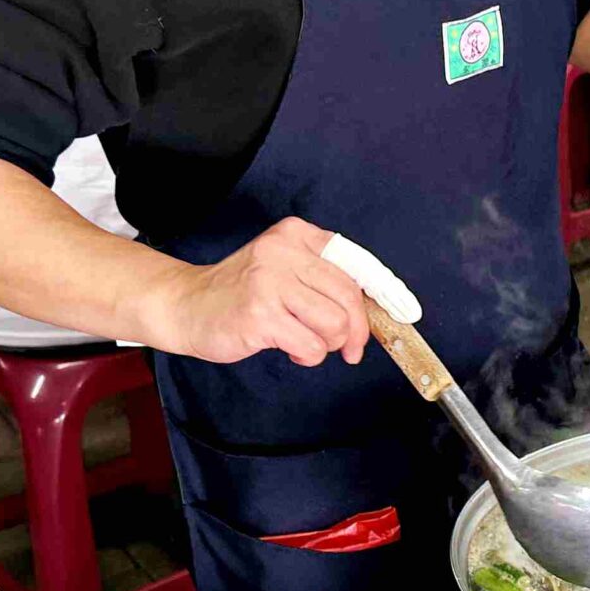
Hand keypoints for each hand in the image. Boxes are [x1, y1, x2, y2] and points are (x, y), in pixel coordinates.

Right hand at [141, 218, 368, 366]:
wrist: (186, 305)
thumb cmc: (241, 292)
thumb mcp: (282, 266)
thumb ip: (321, 276)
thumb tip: (372, 308)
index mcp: (295, 234)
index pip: (355, 264)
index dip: (385, 292)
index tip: (403, 313)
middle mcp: (283, 252)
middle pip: (349, 296)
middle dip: (356, 330)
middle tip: (349, 348)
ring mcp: (270, 282)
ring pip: (335, 324)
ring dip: (327, 344)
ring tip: (305, 341)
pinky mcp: (260, 315)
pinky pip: (311, 346)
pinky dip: (308, 356)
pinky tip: (289, 349)